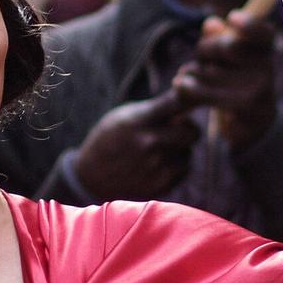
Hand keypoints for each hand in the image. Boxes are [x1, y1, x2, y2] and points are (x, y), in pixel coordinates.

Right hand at [72, 91, 200, 200]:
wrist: (90, 176)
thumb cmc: (110, 138)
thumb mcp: (124, 116)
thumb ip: (155, 109)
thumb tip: (187, 97)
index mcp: (138, 121)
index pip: (176, 102)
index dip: (187, 99)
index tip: (184, 102)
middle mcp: (148, 143)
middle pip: (192, 132)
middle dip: (188, 129)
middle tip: (178, 130)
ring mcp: (154, 166)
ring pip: (188, 153)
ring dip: (180, 150)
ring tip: (162, 149)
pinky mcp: (159, 185)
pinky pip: (184, 171)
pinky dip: (177, 166)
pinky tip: (160, 163)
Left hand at [172, 13, 278, 147]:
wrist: (250, 126)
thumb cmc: (234, 84)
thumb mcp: (227, 59)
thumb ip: (219, 39)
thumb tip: (211, 23)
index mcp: (265, 49)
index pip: (263, 31)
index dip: (249, 23)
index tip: (232, 17)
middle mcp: (268, 67)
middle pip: (228, 46)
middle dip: (205, 49)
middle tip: (198, 59)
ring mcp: (260, 88)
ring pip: (213, 71)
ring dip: (192, 72)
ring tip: (184, 76)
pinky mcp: (245, 107)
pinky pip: (209, 93)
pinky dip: (190, 89)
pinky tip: (180, 86)